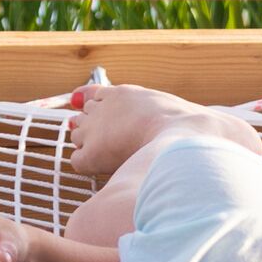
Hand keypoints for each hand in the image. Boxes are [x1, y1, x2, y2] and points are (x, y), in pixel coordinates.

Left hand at [70, 84, 198, 182]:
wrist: (184, 138)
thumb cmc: (184, 127)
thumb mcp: (167, 106)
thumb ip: (151, 107)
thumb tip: (162, 116)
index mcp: (122, 93)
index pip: (95, 95)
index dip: (99, 109)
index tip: (108, 121)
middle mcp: (103, 106)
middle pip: (84, 115)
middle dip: (92, 126)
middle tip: (115, 141)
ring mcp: (95, 129)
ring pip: (77, 136)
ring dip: (88, 144)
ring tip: (112, 156)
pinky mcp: (91, 152)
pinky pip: (77, 160)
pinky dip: (86, 164)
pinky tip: (105, 168)